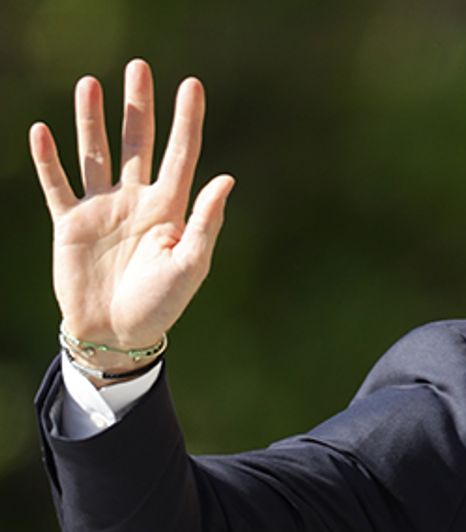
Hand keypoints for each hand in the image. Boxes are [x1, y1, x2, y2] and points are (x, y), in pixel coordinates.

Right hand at [28, 58, 233, 359]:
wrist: (117, 334)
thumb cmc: (160, 306)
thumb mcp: (189, 267)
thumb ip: (204, 223)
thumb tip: (226, 179)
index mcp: (169, 211)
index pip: (180, 156)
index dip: (187, 121)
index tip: (192, 85)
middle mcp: (136, 202)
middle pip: (137, 144)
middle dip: (138, 107)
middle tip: (139, 67)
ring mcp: (102, 209)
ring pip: (95, 153)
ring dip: (92, 120)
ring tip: (91, 84)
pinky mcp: (69, 222)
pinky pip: (57, 183)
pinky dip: (47, 159)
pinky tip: (42, 130)